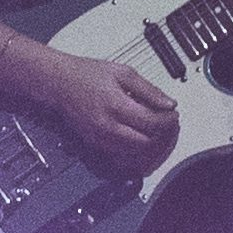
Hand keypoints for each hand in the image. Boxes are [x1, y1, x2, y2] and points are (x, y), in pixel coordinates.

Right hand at [39, 52, 178, 165]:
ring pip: (136, 157)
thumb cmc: (86, 75)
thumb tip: (169, 104)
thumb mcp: (122, 72)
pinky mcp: (97, 146)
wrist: (59, 84)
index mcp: (115, 106)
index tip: (173, 114)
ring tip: (159, 134)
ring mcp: (101, 140)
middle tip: (169, 126)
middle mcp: (107, 127)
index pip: (152, 123)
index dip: (168, 121)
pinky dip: (138, 155)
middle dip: (164, 137)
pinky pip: (124, 159)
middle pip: (147, 144)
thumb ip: (149, 90)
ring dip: (153, 149)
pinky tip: (144, 142)